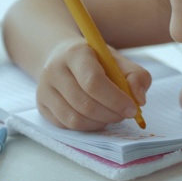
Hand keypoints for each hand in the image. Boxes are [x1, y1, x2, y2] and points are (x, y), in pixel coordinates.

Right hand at [36, 38, 151, 130]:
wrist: (63, 58)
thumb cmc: (96, 61)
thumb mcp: (118, 60)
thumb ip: (136, 76)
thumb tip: (139, 100)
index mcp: (75, 53)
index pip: (93, 81)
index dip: (115, 99)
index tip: (133, 108)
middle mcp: (55, 70)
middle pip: (84, 104)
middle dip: (111, 114)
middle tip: (126, 114)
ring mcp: (45, 90)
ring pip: (75, 119)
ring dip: (101, 122)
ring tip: (113, 115)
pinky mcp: (42, 106)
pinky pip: (67, 126)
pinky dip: (88, 127)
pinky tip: (98, 117)